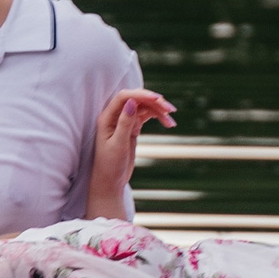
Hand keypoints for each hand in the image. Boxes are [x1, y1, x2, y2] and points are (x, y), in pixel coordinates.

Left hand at [91, 88, 175, 203]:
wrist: (110, 183)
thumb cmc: (110, 166)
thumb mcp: (118, 145)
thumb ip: (124, 123)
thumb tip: (132, 102)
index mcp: (107, 118)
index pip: (124, 97)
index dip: (141, 94)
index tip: (159, 99)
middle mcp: (115, 117)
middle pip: (136, 100)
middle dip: (154, 102)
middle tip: (170, 109)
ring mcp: (124, 121)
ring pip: (144, 108)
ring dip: (159, 110)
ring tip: (172, 120)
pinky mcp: (132, 128)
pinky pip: (147, 117)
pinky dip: (158, 118)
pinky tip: (169, 123)